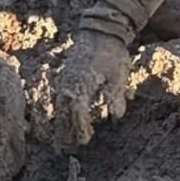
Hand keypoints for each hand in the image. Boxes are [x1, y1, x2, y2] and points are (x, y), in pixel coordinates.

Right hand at [53, 29, 133, 149]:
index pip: (76, 109)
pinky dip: (62, 111)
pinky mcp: (66, 76)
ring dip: (62, 122)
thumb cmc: (112, 54)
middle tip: (69, 148)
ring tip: (64, 140)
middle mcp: (69, 81)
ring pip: (60, 105)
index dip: (79, 126)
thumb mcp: (119, 73)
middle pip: (64, 110)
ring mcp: (65, 78)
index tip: (84, 140)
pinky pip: (60, 97)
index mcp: (81, 81)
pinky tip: (65, 120)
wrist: (101, 32)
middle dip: (66, 129)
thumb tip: (116, 115)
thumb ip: (116, 94)